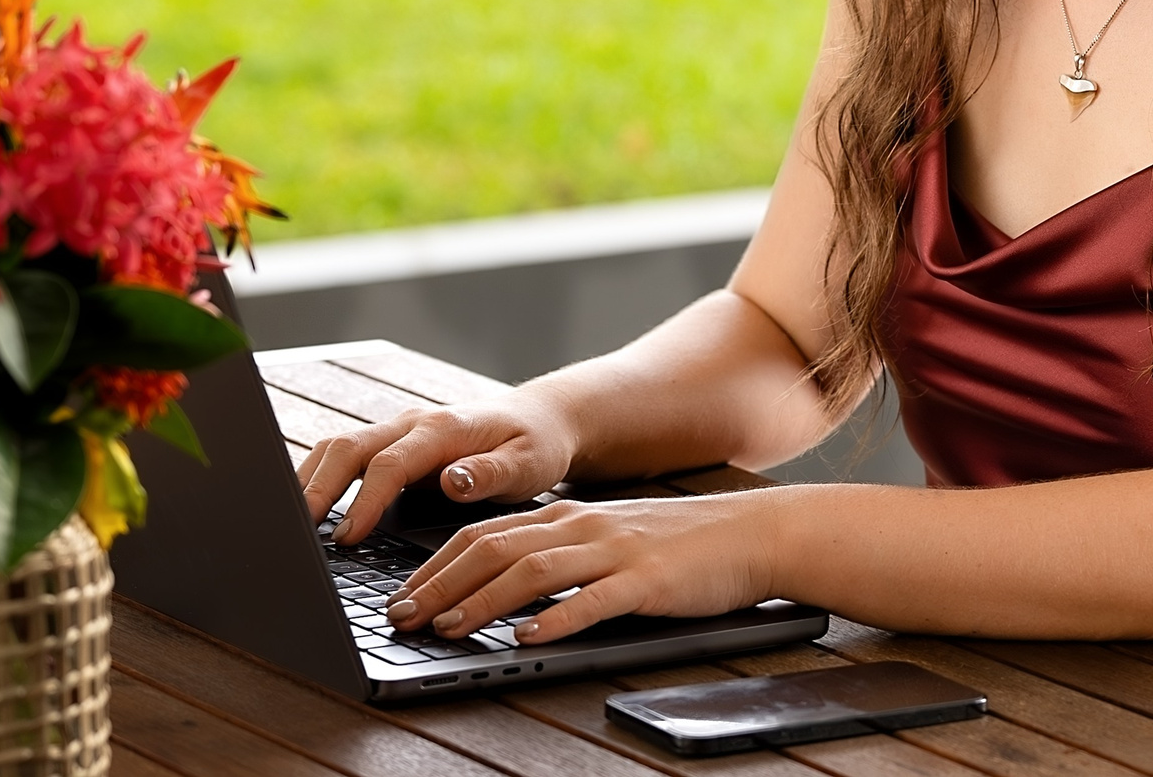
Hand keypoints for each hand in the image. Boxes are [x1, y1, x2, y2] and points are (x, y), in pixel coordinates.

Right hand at [297, 397, 579, 541]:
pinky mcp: (392, 444)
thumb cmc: (535, 445)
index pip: (391, 463)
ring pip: (338, 447)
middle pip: (348, 448)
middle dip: (316, 486)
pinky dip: (319, 475)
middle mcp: (412, 424)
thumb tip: (451, 482)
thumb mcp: (527, 463)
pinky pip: (345, 455)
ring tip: (287, 521)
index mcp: (443, 430)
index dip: (364, 500)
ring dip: (309, 479)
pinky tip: (304, 506)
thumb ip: (489, 474)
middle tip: (293, 529)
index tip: (346, 537)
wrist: (540, 420)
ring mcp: (398, 432)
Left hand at [385, 491, 786, 644]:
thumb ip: (562, 556)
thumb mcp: (609, 540)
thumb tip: (507, 589)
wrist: (751, 533)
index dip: (435, 564)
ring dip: (483, 600)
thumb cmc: (679, 545)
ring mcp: (614, 551)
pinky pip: (594, 598)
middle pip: (495, 548)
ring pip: (532, 569)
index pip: (484, 533)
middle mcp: (582, 526)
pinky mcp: (646, 579)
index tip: (401, 596)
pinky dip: (556, 617)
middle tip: (402, 617)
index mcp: (568, 517)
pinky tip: (529, 636)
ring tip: (448, 628)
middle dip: (440, 584)